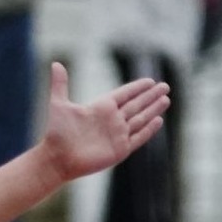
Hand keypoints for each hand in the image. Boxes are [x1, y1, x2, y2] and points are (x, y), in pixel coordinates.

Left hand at [35, 63, 167, 180]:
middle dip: (151, 96)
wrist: (58, 158)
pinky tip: (159, 120)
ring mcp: (117, 134)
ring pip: (141, 118)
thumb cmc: (56, 132)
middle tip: (165, 86)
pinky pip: (139, 137)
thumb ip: (60, 84)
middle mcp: (111, 119)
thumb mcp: (59, 105)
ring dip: (154, 109)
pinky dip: (149, 129)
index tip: (150, 81)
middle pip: (136, 104)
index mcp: (101, 107)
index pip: (124, 94)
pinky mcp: (121, 149)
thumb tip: (56, 63)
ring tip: (166, 99)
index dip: (137, 88)